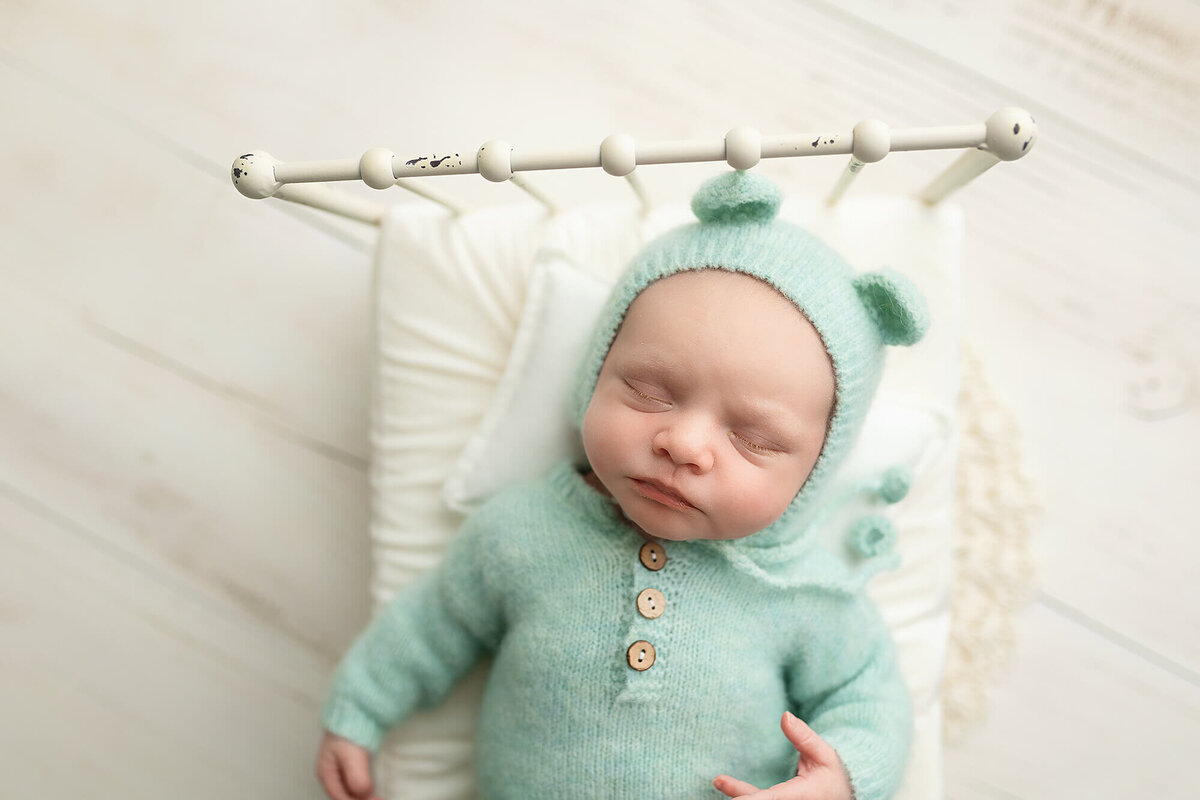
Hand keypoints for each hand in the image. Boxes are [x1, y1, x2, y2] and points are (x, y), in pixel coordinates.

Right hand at [315, 731, 382, 799]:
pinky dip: (366, 787)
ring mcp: (341, 767)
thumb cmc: (348, 729)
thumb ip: (357, 777)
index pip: (340, 797)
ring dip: (364, 795)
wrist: (355, 710)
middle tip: (379, 799)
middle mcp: (331, 773)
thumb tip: (364, 794)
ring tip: (379, 796)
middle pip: (345, 795)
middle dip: (361, 799)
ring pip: (351, 790)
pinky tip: (375, 789)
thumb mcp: (352, 756)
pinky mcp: (351, 762)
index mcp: (326, 773)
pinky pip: (357, 781)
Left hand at [713, 712, 853, 799]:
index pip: (771, 799)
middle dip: (741, 798)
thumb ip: (804, 737)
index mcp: (802, 796)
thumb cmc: (835, 775)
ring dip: (737, 796)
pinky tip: (725, 785)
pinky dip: (743, 796)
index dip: (749, 798)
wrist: (846, 795)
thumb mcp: (824, 754)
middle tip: (720, 782)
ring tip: (719, 781)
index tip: (734, 799)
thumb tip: (785, 716)